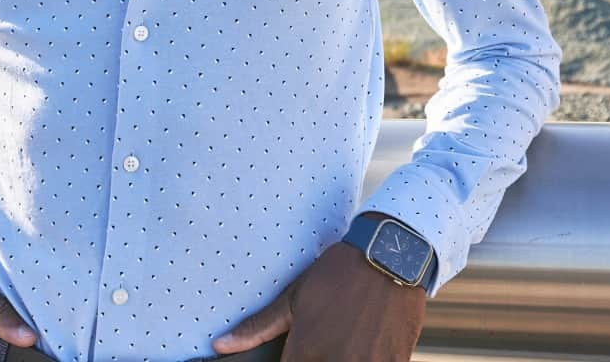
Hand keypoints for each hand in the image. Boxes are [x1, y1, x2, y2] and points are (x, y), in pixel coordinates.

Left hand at [211, 241, 425, 361]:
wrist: (389, 258)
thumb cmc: (337, 275)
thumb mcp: (294, 298)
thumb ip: (258, 327)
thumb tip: (220, 345)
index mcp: (306, 352)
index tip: (291, 356)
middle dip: (313, 360)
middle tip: (317, 345)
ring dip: (336, 361)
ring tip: (339, 343)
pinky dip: (365, 360)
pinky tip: (360, 347)